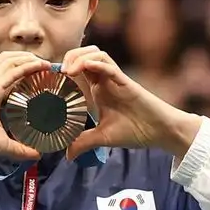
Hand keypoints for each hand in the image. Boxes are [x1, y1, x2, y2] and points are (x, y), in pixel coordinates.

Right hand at [0, 49, 50, 172]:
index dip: (25, 68)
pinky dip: (29, 65)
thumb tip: (37, 154)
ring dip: (30, 57)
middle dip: (28, 58)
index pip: (9, 73)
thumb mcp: (2, 143)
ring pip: (11, 60)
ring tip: (45, 62)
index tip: (43, 74)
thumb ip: (19, 148)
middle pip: (10, 60)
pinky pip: (13, 70)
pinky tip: (41, 66)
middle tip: (46, 65)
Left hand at [61, 46, 202, 160]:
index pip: (79, 68)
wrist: (159, 132)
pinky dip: (97, 63)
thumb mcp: (102, 137)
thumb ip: (83, 142)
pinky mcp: (126, 82)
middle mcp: (106, 80)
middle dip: (69, 56)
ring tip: (68, 71)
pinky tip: (85, 67)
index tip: (49, 79)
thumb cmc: (135, 130)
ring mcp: (116, 79)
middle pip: (86, 54)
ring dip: (80, 57)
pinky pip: (110, 66)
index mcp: (98, 88)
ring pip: (97, 54)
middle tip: (58, 72)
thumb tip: (66, 155)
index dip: (63, 68)